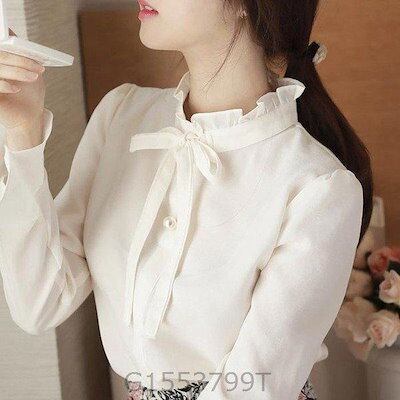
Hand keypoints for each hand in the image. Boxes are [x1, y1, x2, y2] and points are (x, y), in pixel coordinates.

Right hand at [0, 29, 45, 145]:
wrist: (28, 118)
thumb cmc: (30, 94)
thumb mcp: (30, 71)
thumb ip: (23, 55)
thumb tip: (13, 34)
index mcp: (2, 62)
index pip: (3, 49)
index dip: (9, 41)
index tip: (19, 42)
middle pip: (1, 56)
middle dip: (21, 61)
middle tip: (37, 66)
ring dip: (17, 72)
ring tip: (33, 78)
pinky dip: (4, 85)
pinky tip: (16, 88)